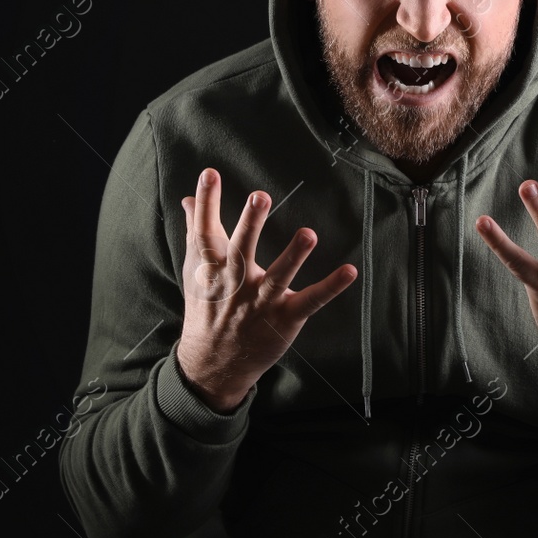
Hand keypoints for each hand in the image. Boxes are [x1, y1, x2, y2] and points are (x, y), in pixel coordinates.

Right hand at [176, 167, 356, 411]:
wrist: (213, 362)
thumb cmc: (207, 309)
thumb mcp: (197, 271)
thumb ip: (196, 232)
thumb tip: (188, 199)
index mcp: (211, 268)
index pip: (205, 231)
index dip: (207, 202)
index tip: (209, 174)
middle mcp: (235, 283)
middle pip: (242, 250)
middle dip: (250, 224)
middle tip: (260, 196)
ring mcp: (260, 302)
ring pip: (278, 277)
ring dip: (294, 256)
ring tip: (308, 233)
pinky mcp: (284, 318)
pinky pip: (310, 301)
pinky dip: (330, 287)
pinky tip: (349, 271)